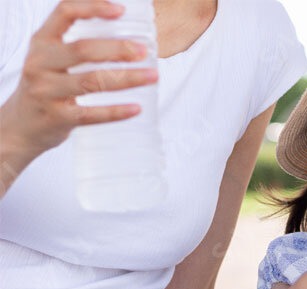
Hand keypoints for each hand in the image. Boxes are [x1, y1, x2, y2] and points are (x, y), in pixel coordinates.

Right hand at [0, 0, 157, 155]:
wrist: (20, 126)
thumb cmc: (46, 86)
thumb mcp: (50, 59)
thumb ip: (77, 46)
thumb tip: (127, 37)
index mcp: (42, 42)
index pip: (64, 13)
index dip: (93, 8)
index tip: (121, 11)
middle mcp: (40, 63)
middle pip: (83, 49)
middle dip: (118, 49)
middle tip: (144, 51)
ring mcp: (46, 91)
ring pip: (91, 81)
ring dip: (127, 78)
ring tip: (152, 76)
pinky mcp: (56, 118)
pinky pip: (91, 114)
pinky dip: (117, 111)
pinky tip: (136, 108)